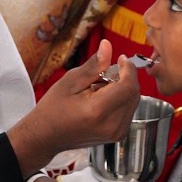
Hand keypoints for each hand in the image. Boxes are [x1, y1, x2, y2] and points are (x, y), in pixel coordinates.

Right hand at [8, 39, 139, 174]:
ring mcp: (116, 133)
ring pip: (134, 101)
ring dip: (122, 89)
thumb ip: (93, 65)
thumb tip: (107, 45)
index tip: (120, 59)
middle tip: (104, 74)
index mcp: (98, 111)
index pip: (129, 86)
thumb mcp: (70, 81)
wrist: (47, 136)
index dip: (128, 69)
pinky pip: (128, 110)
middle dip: (124, 78)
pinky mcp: (118, 135)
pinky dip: (120, 100)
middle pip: (134, 93)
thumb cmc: (53, 109)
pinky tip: (102, 100)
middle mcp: (111, 125)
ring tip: (99, 89)